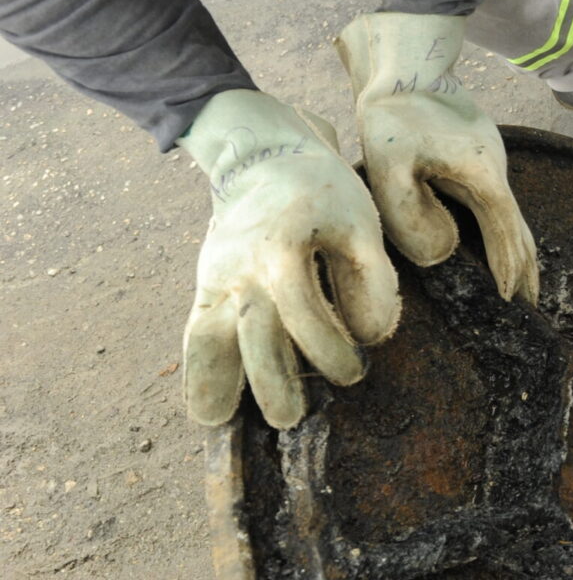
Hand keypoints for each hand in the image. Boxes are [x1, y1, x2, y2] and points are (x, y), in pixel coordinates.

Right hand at [178, 90, 401, 427]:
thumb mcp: (361, 223)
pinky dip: (197, 371)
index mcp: (282, 247)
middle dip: (269, 380)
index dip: (328, 347)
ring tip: (220, 422)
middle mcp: (240, 267)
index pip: (301, 309)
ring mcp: (215, 277)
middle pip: (249, 332)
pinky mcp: (205, 287)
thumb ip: (371, 278)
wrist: (265, 157)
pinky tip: (207, 409)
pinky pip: (194, 334)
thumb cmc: (325, 194)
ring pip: (206, 336)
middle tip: (291, 418)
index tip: (354, 370)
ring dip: (215, 382)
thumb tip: (371, 335)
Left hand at [336, 13, 538, 302]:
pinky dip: (504, 229)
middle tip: (531, 305)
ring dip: (518, 250)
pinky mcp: (480, 156)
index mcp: (482, 177)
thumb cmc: (394, 115)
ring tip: (522, 281)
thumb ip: (409, 214)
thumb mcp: (388, 166)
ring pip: (512, 216)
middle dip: (526, 269)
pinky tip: (497, 239)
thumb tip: (441, 254)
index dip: (509, 270)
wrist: (407, 63)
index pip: (505, 234)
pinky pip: (499, 202)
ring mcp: (492, 161)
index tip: (511, 303)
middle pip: (520, 229)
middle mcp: (496, 171)